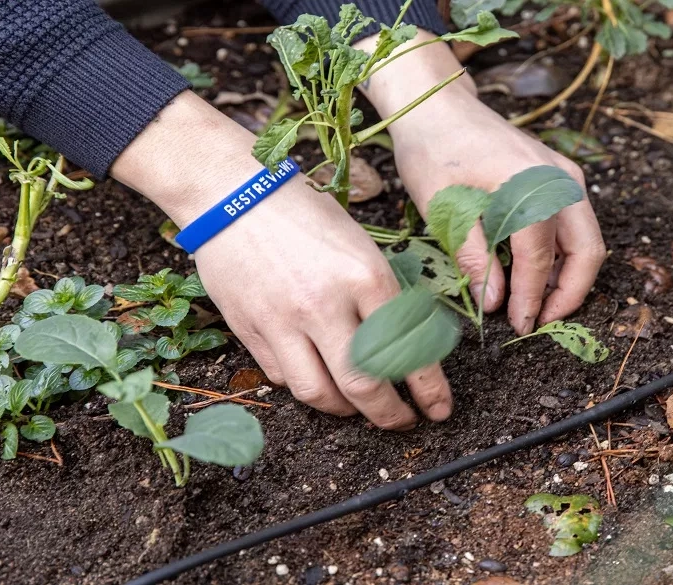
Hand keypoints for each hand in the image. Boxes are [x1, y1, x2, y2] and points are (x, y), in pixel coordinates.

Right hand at [111, 92, 451, 428]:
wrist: (232, 194)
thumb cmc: (305, 213)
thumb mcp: (360, 246)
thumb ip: (380, 297)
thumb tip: (405, 347)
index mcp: (365, 277)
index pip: (407, 349)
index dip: (428, 388)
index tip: (439, 408)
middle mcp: (325, 305)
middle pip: (363, 386)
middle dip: (390, 415)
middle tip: (403, 422)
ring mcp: (282, 321)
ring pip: (318, 394)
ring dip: (345, 411)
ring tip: (359, 408)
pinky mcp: (249, 329)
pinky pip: (282, 376)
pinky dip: (304, 385)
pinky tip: (317, 378)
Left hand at [356, 33, 605, 334]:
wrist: (438, 104)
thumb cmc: (432, 150)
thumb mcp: (443, 207)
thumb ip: (473, 255)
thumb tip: (496, 302)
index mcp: (529, 181)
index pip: (540, 254)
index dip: (530, 295)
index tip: (518, 325)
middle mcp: (559, 177)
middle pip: (587, 249)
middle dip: (569, 293)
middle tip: (541, 323)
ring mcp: (564, 175)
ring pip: (586, 238)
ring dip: (568, 276)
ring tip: (537, 305)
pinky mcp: (559, 176)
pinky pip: (574, 224)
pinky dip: (562, 254)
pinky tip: (534, 274)